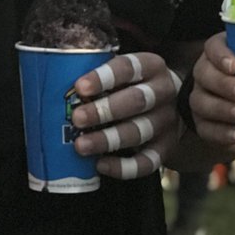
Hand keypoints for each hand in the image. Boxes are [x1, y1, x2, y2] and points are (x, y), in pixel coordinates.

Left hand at [69, 52, 182, 178]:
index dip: (104, 77)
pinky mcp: (166, 148)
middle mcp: (164, 92)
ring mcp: (166, 122)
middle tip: (77, 118)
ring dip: (108, 140)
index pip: (129, 67)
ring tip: (81, 145)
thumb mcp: (126, 72)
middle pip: (137, 100)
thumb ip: (102, 75)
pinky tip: (101, 165)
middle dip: (104, 110)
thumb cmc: (136, 84)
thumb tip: (59, 84)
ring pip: (139, 132)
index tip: (79, 87)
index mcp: (151, 66)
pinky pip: (147, 162)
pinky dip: (124, 167)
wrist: (176, 104)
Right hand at [189, 33, 234, 160]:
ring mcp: (203, 98)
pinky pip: (204, 129)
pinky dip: (220, 135)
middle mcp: (208, 73)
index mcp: (225, 53)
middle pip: (204, 73)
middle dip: (224, 85)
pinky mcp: (204, 123)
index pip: (214, 46)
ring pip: (200, 102)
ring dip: (222, 110)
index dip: (220, 55)